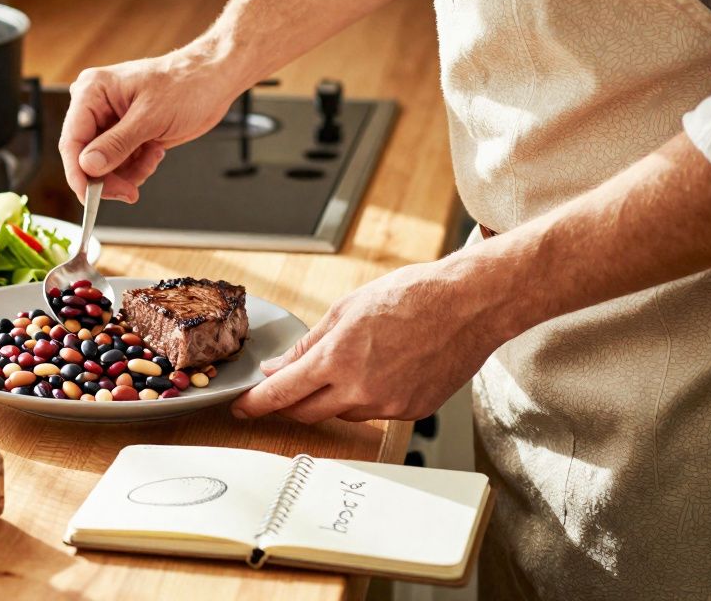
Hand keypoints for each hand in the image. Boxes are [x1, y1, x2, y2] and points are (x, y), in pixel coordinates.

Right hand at [59, 50, 242, 201]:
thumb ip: (116, 144)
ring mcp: (111, 122)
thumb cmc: (187, 83)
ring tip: (151, 158)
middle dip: (108, 177)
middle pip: (86, 157)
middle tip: (128, 191)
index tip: (89, 197)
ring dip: (127, 173)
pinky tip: (155, 151)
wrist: (213, 81)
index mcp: (93, 92)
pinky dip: (137, 167)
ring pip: (104, 166)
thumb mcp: (150, 117)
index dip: (78, 173)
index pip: (72, 140)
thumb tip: (88, 166)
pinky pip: (121, 164)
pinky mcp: (126, 134)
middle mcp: (97, 107)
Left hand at [231, 256, 514, 423]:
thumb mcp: (346, 310)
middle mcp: (361, 390)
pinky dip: (365, 398)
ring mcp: (389, 405)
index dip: (256, 404)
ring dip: (330, 398)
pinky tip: (379, 371)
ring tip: (347, 365)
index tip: (241, 407)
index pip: (283, 393)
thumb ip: (308, 345)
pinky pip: (374, 413)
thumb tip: (279, 368)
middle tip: (282, 388)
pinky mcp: (412, 412)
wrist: (468, 305)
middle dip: (289, 403)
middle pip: (306, 412)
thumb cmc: (410, 297)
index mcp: (338, 360)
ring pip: (341, 413)